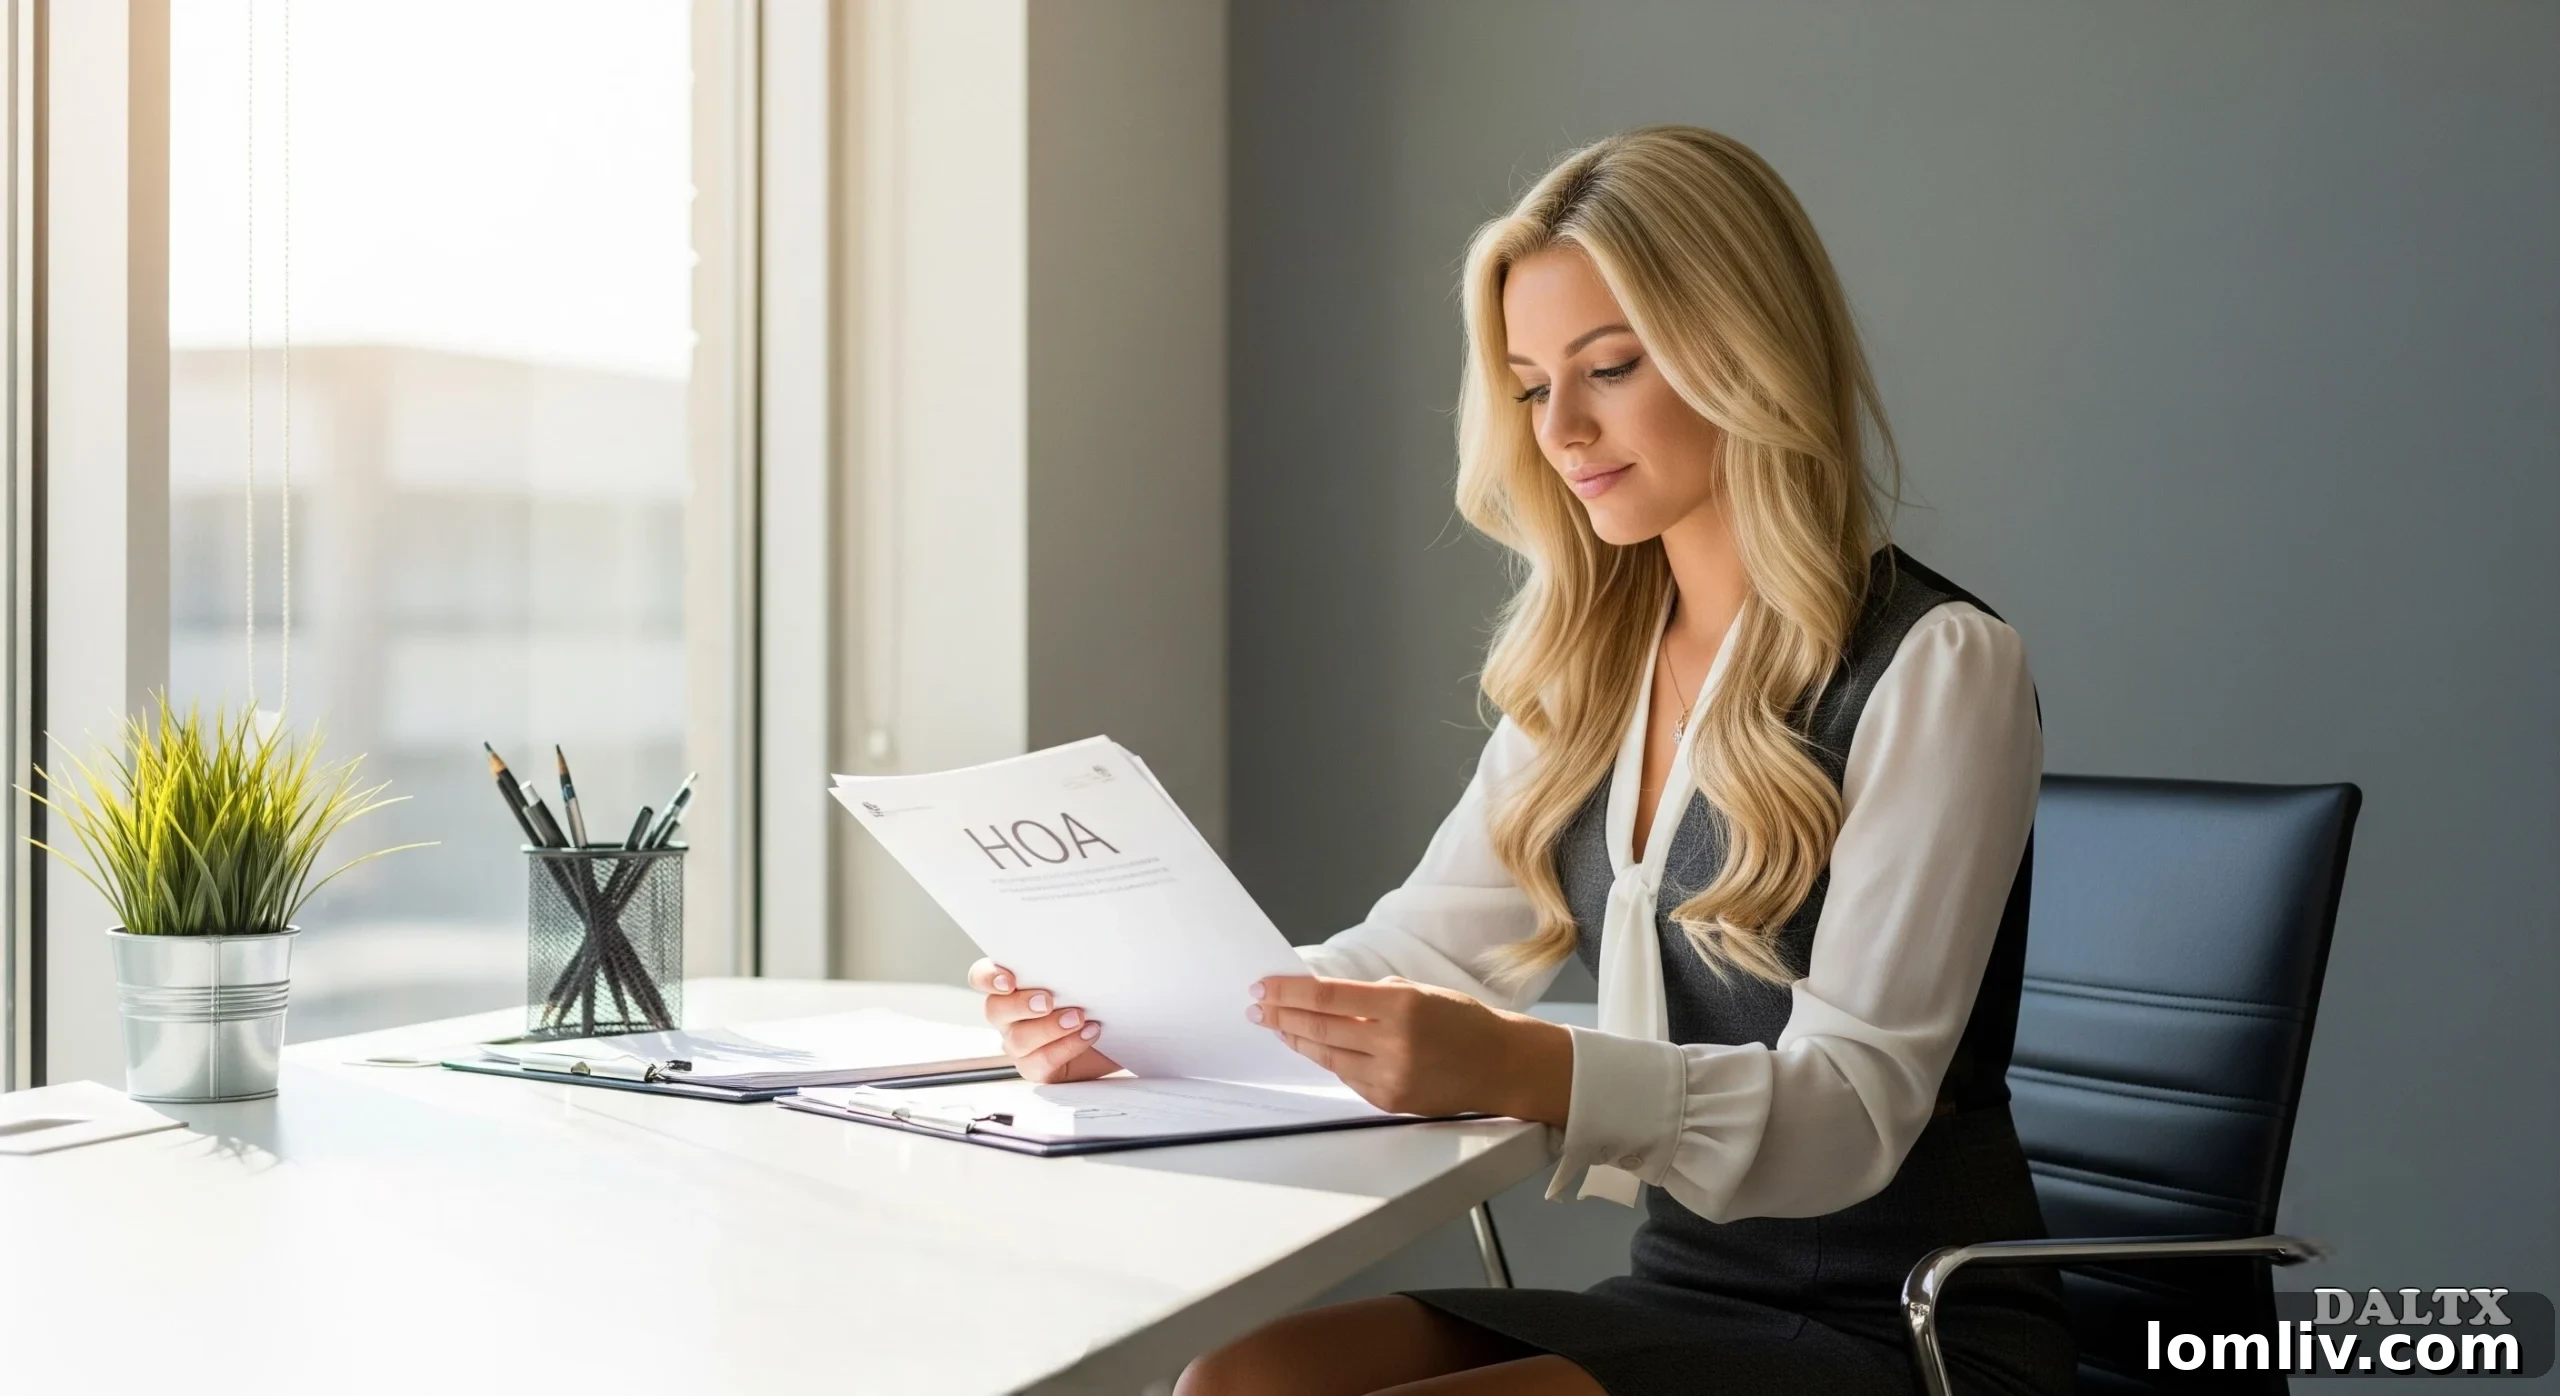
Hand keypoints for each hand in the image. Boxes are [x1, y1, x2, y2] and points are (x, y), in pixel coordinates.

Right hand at [968, 958, 1120, 1082]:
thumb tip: (1075, 950)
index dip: (988, 978)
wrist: (1118, 1032)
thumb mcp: (1080, 976)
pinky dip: (1067, 1046)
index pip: (982, 977)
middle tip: (1047, 1001)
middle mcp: (1009, 1016)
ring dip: (1049, 1028)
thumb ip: (1066, 965)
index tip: (1008, 981)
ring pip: (1018, 1040)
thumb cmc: (1093, 998)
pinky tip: (1089, 1033)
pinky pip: (1040, 1062)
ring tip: (1078, 1018)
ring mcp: (1020, 1044)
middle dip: (1020, 1005)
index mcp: (1011, 987)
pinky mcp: (1037, 1067)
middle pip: (995, 1010)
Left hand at [1251, 974, 1570, 1122]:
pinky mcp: (1389, 1100)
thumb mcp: (1420, 992)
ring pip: (1327, 1055)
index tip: (1264, 986)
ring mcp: (1391, 1076)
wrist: (1502, 1065)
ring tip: (1275, 1026)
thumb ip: (1372, 996)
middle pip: (1319, 1028)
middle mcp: (1393, 1042)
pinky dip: (1327, 1060)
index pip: (1327, 997)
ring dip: (1296, 1039)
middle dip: (1281, 1016)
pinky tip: (1311, 1048)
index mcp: (1401, 1005)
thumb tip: (1322, 995)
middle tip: (1257, 1007)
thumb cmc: (1463, 1022)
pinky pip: (1347, 1077)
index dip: (1289, 992)